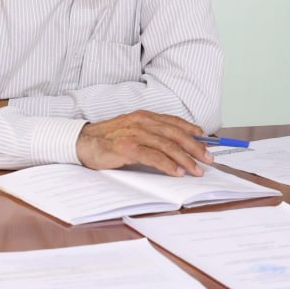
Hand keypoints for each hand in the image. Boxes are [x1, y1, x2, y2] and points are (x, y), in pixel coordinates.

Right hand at [75, 110, 211, 176]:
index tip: (206, 140)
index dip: (192, 130)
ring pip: (167, 145)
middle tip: (208, 158)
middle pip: (175, 134)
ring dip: (185, 158)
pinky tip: (176, 172)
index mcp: (144, 116)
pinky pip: (152, 156)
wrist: (82, 141)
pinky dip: (167, 164)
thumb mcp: (131, 130)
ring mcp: (134, 134)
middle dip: (194, 147)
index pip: (174, 121)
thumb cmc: (108, 139)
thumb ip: (150, 134)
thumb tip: (174, 145)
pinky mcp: (126, 148)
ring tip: (196, 170)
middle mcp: (141, 122)